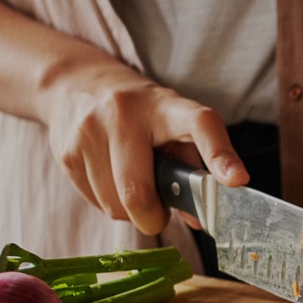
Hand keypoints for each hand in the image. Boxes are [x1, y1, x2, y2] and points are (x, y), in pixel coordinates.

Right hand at [37, 58, 247, 235]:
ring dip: (128, 212)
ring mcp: (90, 130)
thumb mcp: (171, 128)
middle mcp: (125, 112)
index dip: (220, 156)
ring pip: (115, 206)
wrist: (75, 84)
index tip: (237, 181)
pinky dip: (107, 202)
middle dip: (152, 218)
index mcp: (166, 106)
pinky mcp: (66, 151)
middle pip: (138, 193)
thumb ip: (191, 172)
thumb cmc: (139, 116)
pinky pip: (95, 203)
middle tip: (157, 213)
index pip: (199, 125)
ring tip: (132, 185)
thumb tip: (200, 219)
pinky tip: (108, 178)